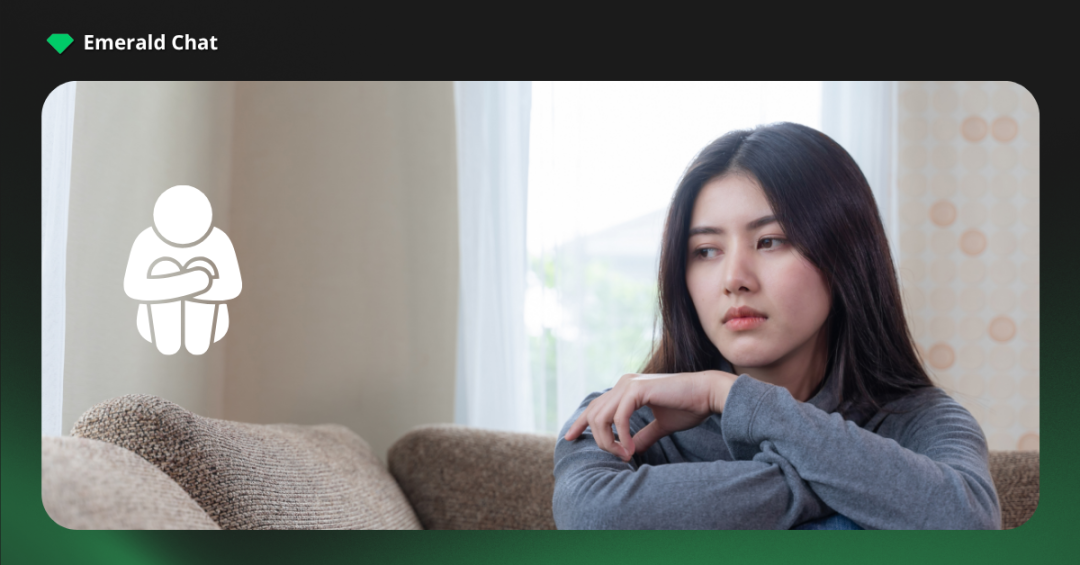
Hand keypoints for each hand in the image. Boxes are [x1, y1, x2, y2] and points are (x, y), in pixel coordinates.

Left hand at [563, 370, 737, 461]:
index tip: (569, 439)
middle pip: (593, 414)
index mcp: (626, 388)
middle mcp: (623, 383)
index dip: (580, 423)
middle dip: (597, 439)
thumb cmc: (688, 407)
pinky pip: (618, 417)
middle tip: (617, 457)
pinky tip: (631, 449)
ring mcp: (628, 384)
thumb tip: (631, 449)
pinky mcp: (637, 389)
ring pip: (601, 417)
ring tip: (626, 455)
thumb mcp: (660, 425)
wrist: (707, 394)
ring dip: (609, 441)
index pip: (595, 406)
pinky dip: (622, 436)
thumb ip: (643, 435)